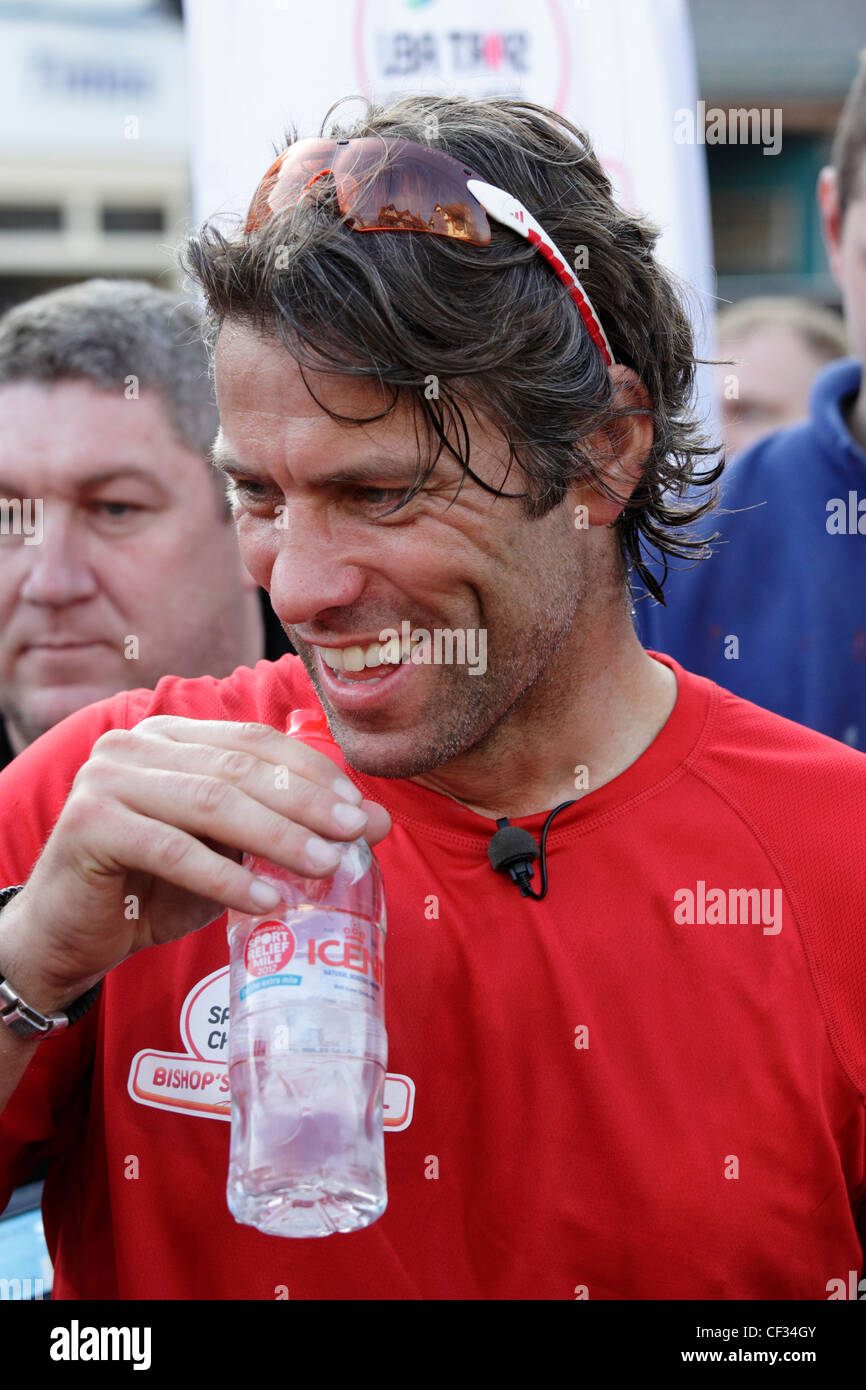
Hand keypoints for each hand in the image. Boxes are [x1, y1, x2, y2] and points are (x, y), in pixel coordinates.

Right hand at [0, 717, 390, 1005]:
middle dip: (306, 802)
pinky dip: (226, 878)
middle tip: (356, 835)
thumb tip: (373, 822)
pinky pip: (173, 849)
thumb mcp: (229, 853)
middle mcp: (136, 744)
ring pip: (212, 802)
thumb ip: (285, 831)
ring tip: (324, 867)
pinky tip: (267, 904)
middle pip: (239, 767)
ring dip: (277, 836)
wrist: (68, 935)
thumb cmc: (154, 889)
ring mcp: (107, 779)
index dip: (313, 772)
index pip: (255, 741)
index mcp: (172, 736)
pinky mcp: (89, 825)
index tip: (361, 810)